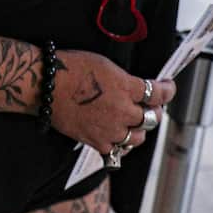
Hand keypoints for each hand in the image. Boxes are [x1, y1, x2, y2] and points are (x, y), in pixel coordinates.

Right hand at [50, 49, 174, 154]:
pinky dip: (119, 143)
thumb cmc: (68, 68)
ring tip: (132, 123)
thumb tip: (136, 88)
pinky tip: (115, 135)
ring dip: (138, 129)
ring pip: (138, 137)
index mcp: (126, 87)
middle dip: (154, 111)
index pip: (159, 93)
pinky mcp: (96, 141)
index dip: (168, 90)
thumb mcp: (103, 63)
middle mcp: (122, 110)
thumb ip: (124, 79)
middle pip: (152, 118)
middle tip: (149, 107)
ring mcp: (110, 129)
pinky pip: (116, 149)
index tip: (168, 88)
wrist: (44, 85)